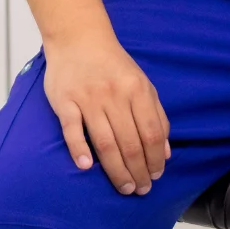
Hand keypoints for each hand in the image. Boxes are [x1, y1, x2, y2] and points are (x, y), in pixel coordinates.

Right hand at [41, 33, 169, 194]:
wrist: (79, 38)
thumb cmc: (114, 65)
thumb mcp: (142, 85)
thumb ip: (156, 116)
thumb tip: (164, 152)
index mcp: (137, 90)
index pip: (150, 133)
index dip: (154, 159)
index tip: (155, 176)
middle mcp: (114, 95)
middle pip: (129, 143)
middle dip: (137, 171)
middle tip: (140, 190)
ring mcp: (88, 98)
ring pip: (105, 142)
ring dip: (116, 170)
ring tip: (124, 187)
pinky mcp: (64, 101)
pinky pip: (72, 130)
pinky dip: (79, 149)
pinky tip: (86, 167)